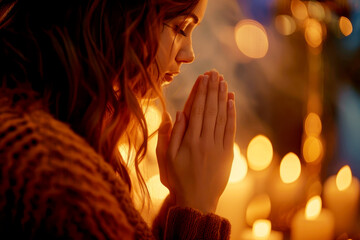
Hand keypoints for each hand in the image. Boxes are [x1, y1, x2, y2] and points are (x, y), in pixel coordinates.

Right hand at [157, 70, 235, 212]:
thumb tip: (178, 113)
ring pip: (221, 117)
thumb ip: (171, 135)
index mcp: (189, 140)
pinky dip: (232, 115)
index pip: (196, 110)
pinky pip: (230, 130)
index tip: (203, 78)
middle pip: (210, 109)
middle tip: (214, 73)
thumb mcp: (168, 158)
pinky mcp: (227, 154)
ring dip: (222, 98)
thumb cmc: (178, 179)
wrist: (197, 200)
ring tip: (223, 82)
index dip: (200, 92)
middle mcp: (205, 140)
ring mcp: (218, 147)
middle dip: (212, 90)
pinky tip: (232, 102)